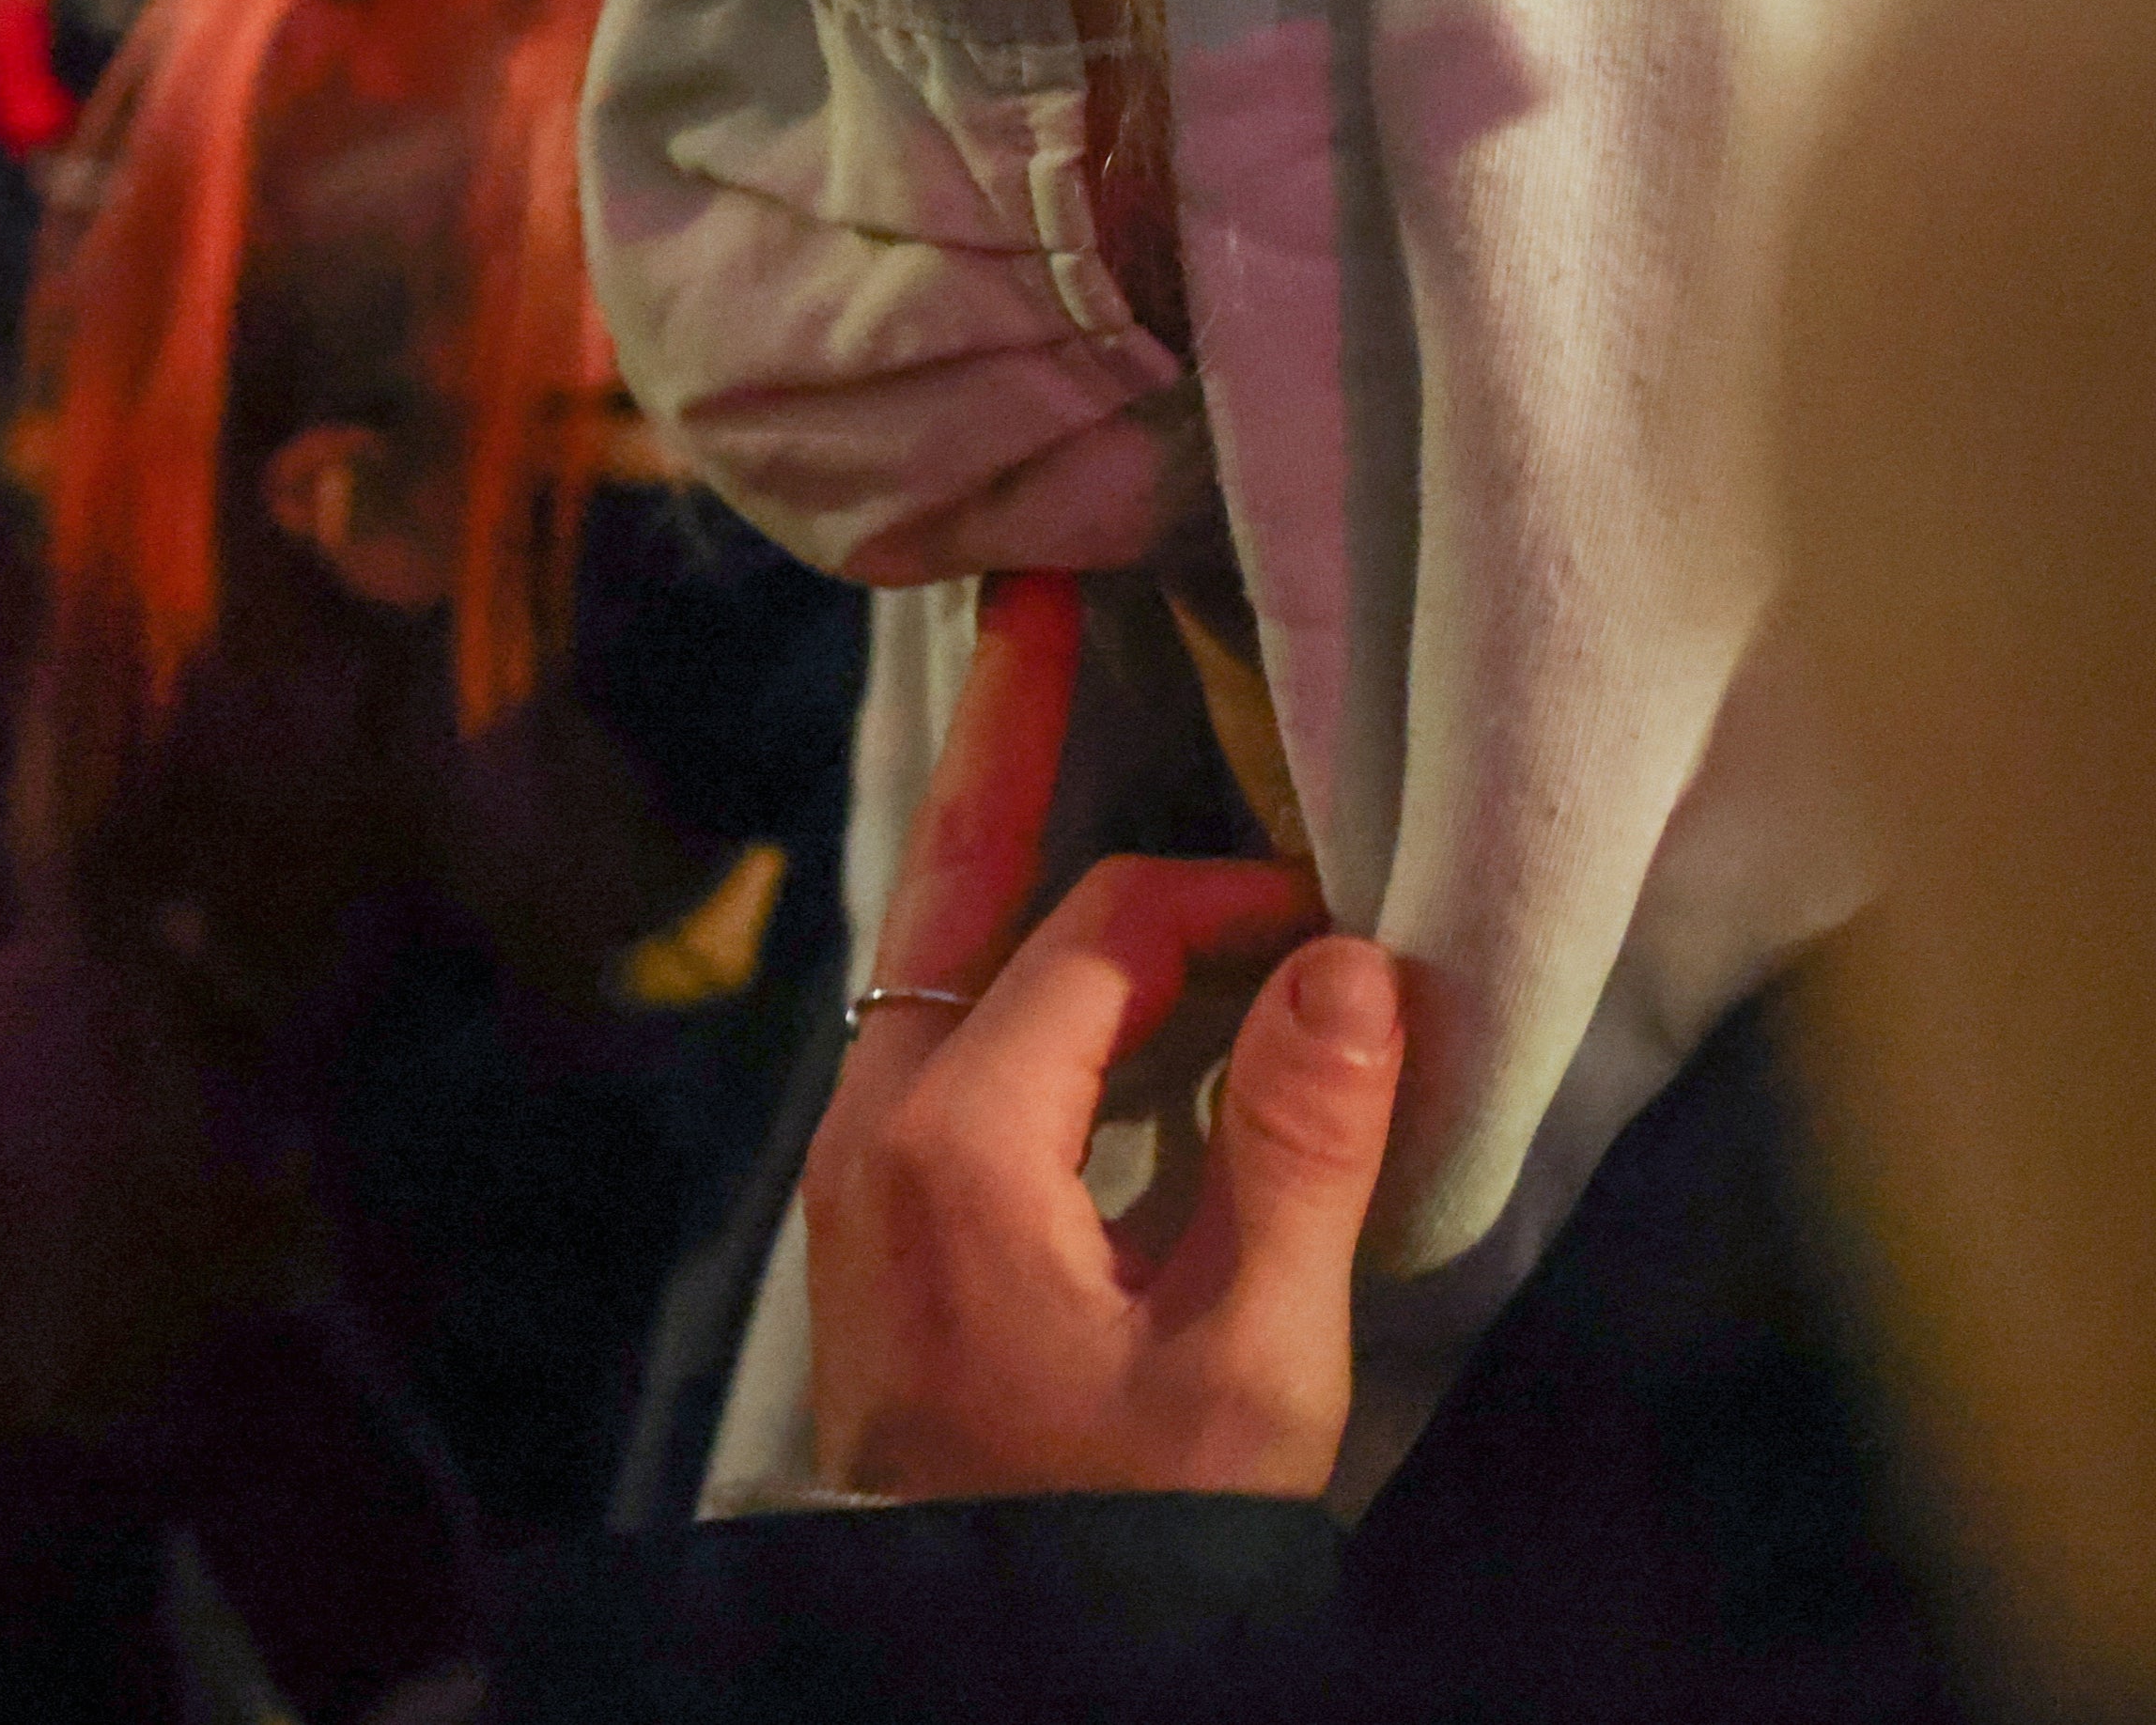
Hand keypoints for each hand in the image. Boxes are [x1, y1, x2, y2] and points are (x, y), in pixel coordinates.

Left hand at [805, 569, 1405, 1502]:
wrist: (986, 1657)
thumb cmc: (1119, 1536)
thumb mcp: (1247, 1371)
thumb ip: (1299, 1154)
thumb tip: (1358, 964)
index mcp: (956, 1143)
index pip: (1098, 937)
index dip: (1226, 904)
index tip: (1338, 927)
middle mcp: (874, 1125)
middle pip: (953, 884)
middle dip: (1000, 735)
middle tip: (1028, 596)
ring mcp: (857, 1166)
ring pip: (937, 954)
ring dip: (1003, 847)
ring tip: (1045, 718)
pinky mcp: (878, 1211)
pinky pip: (938, 1031)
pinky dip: (1006, 959)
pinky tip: (1076, 951)